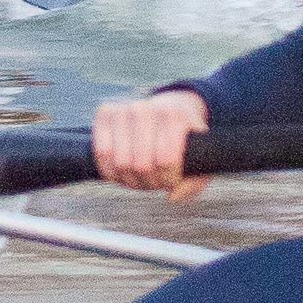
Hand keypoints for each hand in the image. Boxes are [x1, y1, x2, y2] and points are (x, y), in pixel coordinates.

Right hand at [93, 90, 210, 200]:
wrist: (164, 107)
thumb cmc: (183, 139)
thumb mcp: (200, 157)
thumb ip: (194, 181)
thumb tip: (171, 195)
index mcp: (174, 115)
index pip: (166, 160)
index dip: (168, 180)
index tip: (172, 182)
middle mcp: (145, 108)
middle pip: (142, 165)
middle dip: (149, 183)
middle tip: (154, 183)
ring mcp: (122, 108)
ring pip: (121, 162)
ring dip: (130, 180)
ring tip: (139, 180)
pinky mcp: (104, 112)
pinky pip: (101, 152)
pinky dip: (109, 171)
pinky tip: (119, 175)